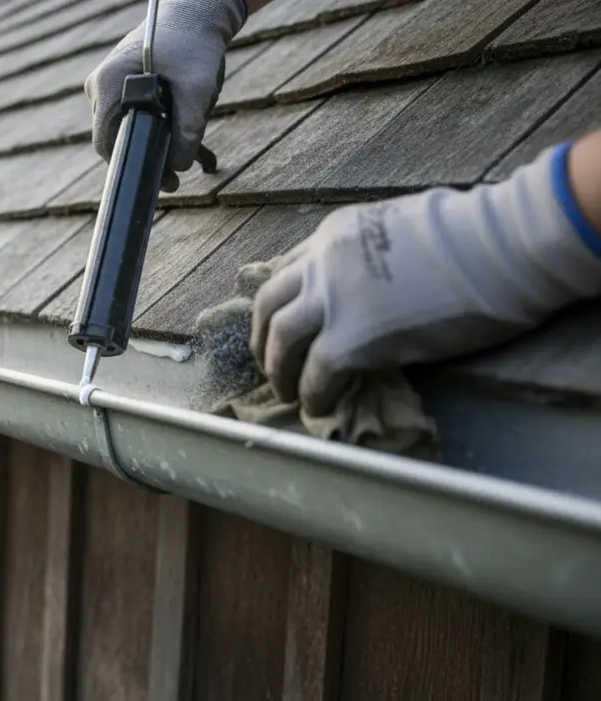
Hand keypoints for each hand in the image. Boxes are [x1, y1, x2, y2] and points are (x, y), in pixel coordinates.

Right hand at [84, 0, 246, 189]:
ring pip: (122, 126)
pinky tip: (173, 129)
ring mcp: (105, 83)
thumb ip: (189, 128)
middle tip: (175, 175)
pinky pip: (128, 114)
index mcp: (108, 83)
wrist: (194, 13)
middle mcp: (99, 84)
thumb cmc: (193, 42)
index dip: (131, 165)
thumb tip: (180, 165)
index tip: (161, 180)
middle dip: (144, 154)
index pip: (105, 141)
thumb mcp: (198, 87)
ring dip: (149, 140)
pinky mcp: (117, 83)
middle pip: (113, 136)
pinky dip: (150, 125)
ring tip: (182, 152)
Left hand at [251, 143, 600, 416]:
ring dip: (279, 371)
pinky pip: (316, 375)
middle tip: (272, 363)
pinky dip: (312, 395)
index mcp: (334, 235)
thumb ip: (370, 253)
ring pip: (281, 340)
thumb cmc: (474, 234)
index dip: (280, 302)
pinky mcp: (353, 339)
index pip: (286, 270)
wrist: (503, 247)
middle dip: (264, 338)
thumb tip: (370, 281)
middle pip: (268, 305)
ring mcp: (334, 301)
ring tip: (288, 391)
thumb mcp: (398, 227)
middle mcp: (322, 263)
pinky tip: (320, 407)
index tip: (281, 324)